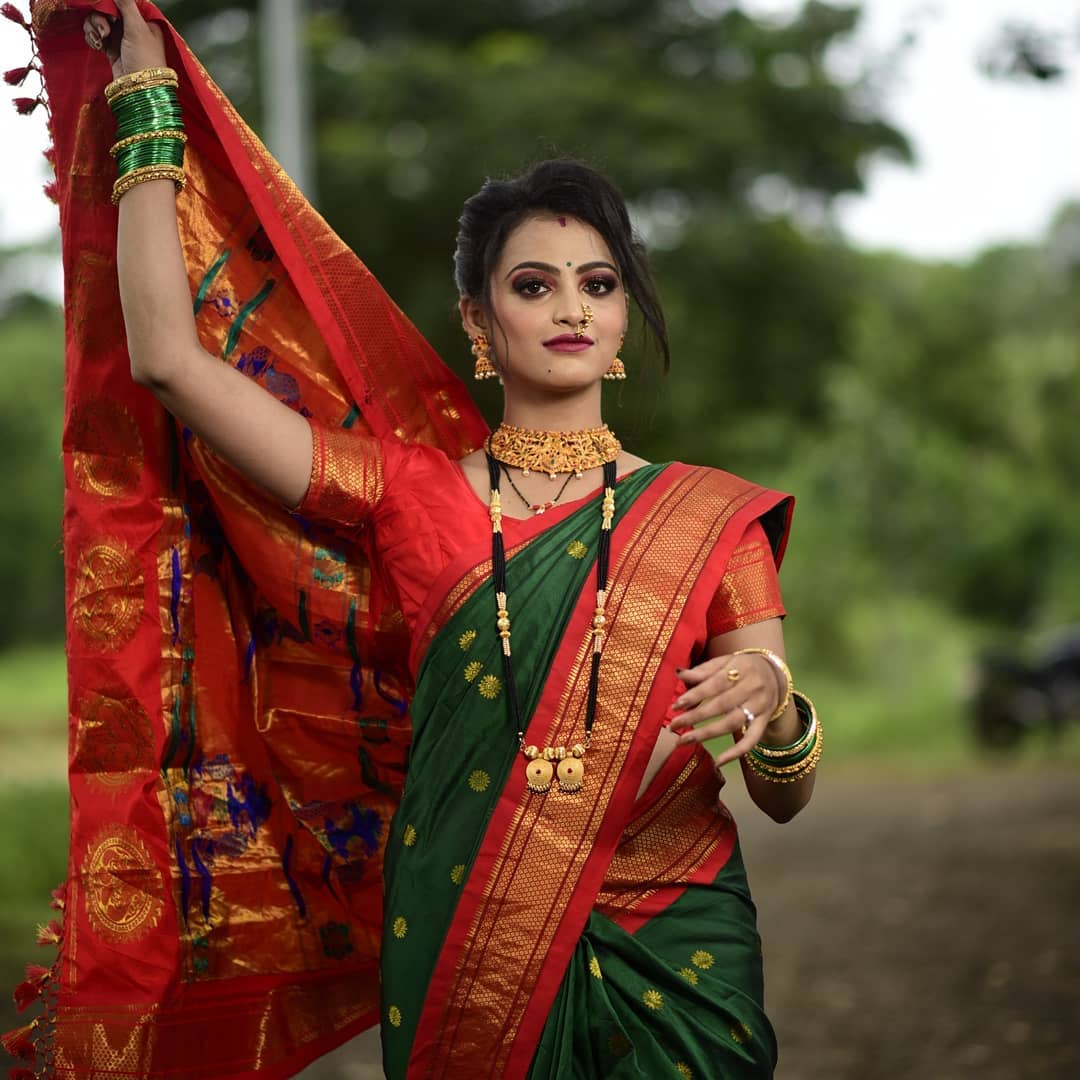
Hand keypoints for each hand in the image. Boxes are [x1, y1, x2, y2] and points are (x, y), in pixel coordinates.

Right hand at [83, 0, 165, 79]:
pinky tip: (97, 45)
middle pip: (106, 11)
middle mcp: (132, 28)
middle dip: (99, 18)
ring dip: (94, 28)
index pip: (120, 3)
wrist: (139, 89)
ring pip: (98, 22)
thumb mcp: (137, 28)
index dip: (108, 5)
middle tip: (104, 31)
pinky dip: (93, 38)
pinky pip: (96, 35)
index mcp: (143, 21)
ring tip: (100, 40)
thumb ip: (126, 4)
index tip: (106, 12)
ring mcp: (120, 38)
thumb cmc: (145, 60)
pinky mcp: (111, 49)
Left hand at [666, 652, 780, 767]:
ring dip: (706, 734)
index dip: (695, 695)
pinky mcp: (764, 722)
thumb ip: (702, 670)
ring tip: (684, 740)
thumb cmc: (742, 667)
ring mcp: (760, 706)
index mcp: (741, 669)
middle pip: (722, 705)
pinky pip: (752, 740)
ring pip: (732, 723)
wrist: (775, 674)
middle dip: (695, 716)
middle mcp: (753, 688)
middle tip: (673, 726)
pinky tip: (718, 762)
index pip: (716, 684)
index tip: (676, 706)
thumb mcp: (724, 662)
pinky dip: (736, 753)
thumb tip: (678, 673)